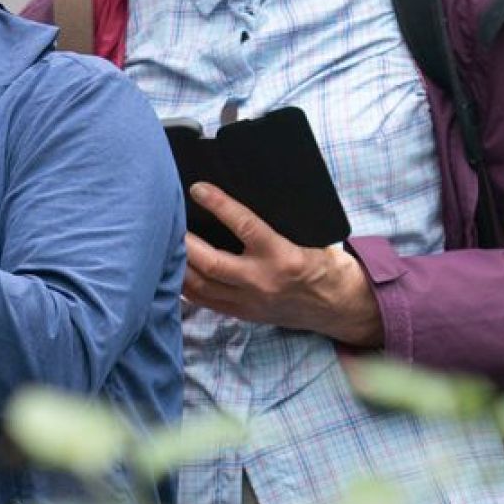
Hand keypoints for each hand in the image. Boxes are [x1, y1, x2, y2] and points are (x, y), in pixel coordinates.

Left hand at [183, 182, 383, 347]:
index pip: (244, 226)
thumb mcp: (310, 238)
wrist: (340, 307)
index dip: (219, 204)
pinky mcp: (244, 314)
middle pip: (211, 263)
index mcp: (284, 256)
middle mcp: (263, 282)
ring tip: (163, 244)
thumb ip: (279, 224)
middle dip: (184, 242)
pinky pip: (206, 301)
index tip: (198, 188)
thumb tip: (246, 199)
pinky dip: (187, 285)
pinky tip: (174, 271)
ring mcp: (251, 302)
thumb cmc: (325, 266)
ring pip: (202, 286)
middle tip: (168, 221)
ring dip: (179, 265)